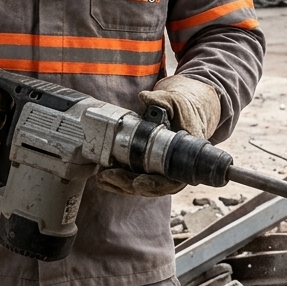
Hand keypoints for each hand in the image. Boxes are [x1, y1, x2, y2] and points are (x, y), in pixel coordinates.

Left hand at [97, 74, 220, 196]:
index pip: (171, 181)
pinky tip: (103, 178)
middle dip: (127, 184)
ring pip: (139, 186)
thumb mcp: (176, 103)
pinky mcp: (148, 170)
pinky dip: (118, 181)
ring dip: (119, 185)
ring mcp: (160, 173)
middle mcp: (173, 171)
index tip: (138, 182)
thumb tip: (145, 98)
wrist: (181, 116)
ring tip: (101, 177)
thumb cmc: (182, 111)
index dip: (155, 184)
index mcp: (185, 159)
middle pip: (150, 187)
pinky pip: (133, 180)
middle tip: (108, 176)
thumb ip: (163, 101)